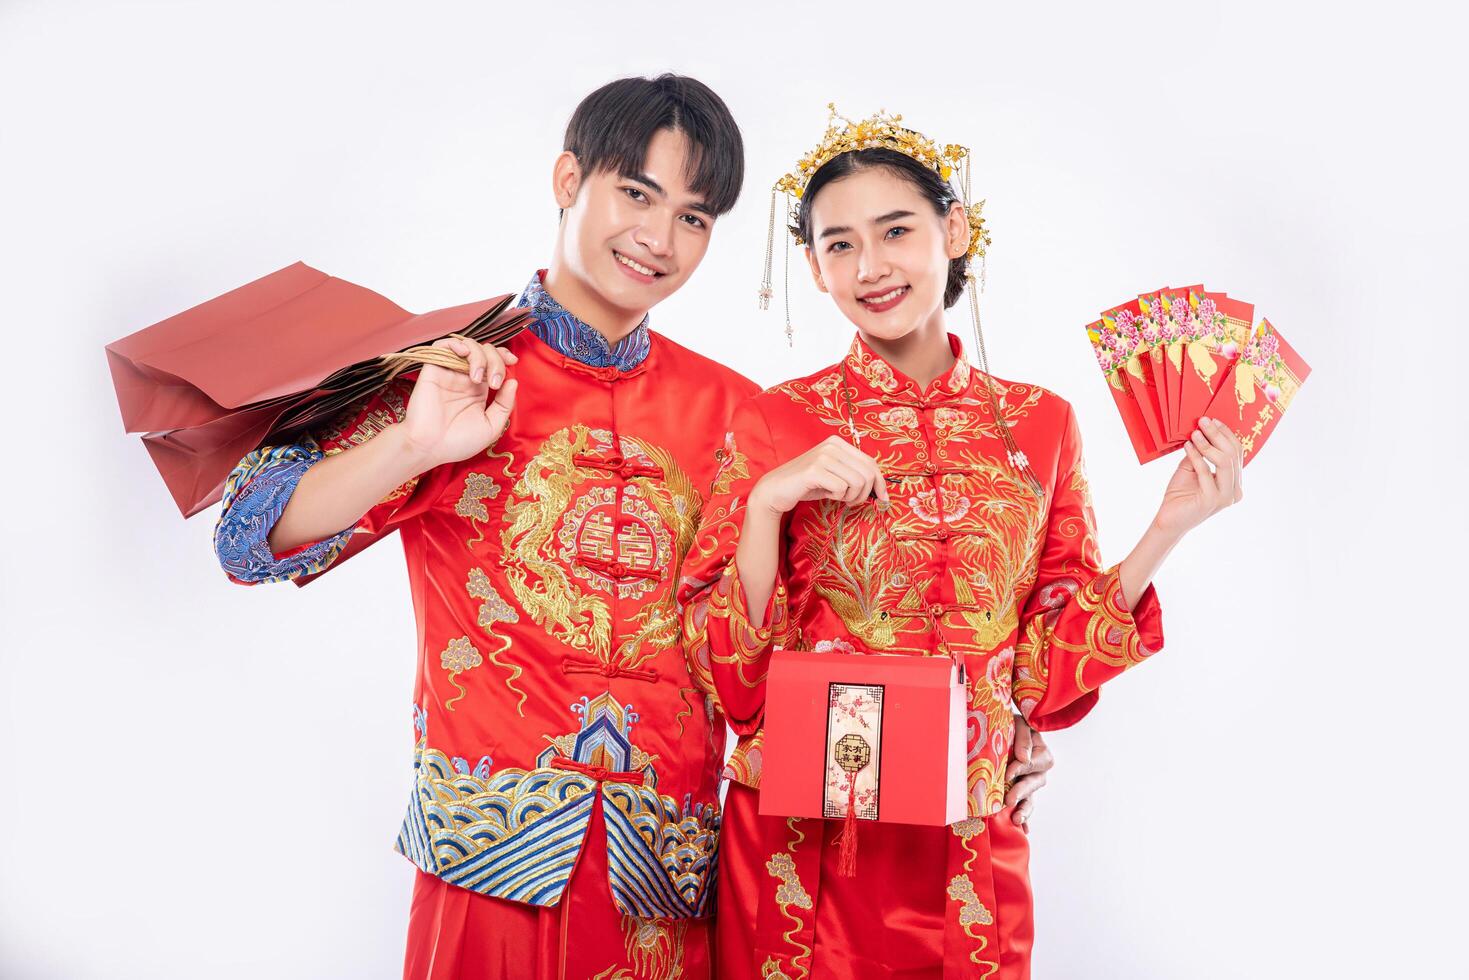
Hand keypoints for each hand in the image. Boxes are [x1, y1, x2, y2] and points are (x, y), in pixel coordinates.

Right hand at [401, 337, 518, 466]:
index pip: (493, 362)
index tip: (513, 361)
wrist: (429, 448)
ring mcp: (449, 373)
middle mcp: (464, 378)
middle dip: (496, 360)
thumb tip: (513, 381)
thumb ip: (504, 405)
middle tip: (494, 382)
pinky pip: (441, 346)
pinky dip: (455, 344)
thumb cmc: (458, 442)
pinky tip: (463, 355)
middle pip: (484, 352)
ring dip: (479, 355)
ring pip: (467, 346)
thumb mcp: (491, 427)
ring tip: (477, 376)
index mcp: (478, 390)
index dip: (503, 356)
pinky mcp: (432, 370)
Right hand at [747, 435, 888, 516]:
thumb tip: (881, 489)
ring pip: (858, 482)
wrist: (776, 490)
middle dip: (865, 494)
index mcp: (838, 443)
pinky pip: (842, 488)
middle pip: (868, 473)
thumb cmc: (807, 485)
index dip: (881, 483)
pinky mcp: (815, 470)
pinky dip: (838, 497)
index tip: (884, 499)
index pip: (871, 462)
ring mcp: (823, 456)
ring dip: (851, 497)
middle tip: (852, 502)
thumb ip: (854, 474)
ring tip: (838, 497)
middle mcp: (832, 445)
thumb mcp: (835, 475)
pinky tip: (827, 494)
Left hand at [1005, 714, 1052, 826]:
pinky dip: (1024, 819)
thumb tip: (1023, 758)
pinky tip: (1022, 829)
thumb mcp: (1018, 723)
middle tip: (1008, 800)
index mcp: (1041, 751)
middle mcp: (1038, 770)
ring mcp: (1030, 783)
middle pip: (1035, 783)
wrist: (998, 729)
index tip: (1008, 775)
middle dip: (1021, 792)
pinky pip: (1024, 806)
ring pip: (1031, 798)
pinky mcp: (1020, 792)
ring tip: (1016, 820)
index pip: (1034, 762)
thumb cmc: (1010, 724)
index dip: (1022, 769)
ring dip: (1024, 810)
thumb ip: (1023, 737)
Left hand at [1153, 417, 1243, 538]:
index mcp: (1234, 482)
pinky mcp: (1212, 500)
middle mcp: (1235, 490)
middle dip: (1218, 434)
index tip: (1212, 420)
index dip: (1226, 434)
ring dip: (1208, 444)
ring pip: (1224, 461)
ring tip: (1195, 432)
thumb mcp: (1192, 467)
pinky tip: (1187, 446)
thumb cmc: (1180, 494)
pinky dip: (1196, 456)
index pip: (1237, 453)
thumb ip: (1200, 452)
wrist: (1169, 519)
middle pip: (1232, 454)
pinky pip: (1206, 471)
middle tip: (1203, 420)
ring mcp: (1226, 496)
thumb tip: (1201, 429)